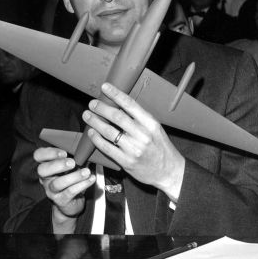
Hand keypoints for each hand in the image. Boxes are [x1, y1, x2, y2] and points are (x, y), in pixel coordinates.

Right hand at [34, 147, 95, 232]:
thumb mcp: (69, 165)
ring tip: (86, 172)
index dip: (49, 153)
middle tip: (72, 163)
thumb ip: (72, 155)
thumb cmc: (71, 179)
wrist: (71, 202)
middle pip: (42, 170)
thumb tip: (85, 145)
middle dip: (57, 165)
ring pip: (57, 183)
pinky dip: (82, 184)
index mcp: (46, 165)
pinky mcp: (61, 200)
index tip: (64, 152)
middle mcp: (45, 178)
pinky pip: (70, 192)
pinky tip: (91, 179)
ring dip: (73, 176)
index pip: (38, 156)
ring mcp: (51, 190)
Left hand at [83, 83, 184, 201]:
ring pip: (109, 132)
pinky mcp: (126, 162)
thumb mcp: (155, 129)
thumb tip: (118, 105)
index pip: (130, 104)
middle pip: (117, 117)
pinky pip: (107, 148)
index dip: (116, 94)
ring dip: (95, 122)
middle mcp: (143, 135)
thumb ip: (140, 118)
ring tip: (87, 116)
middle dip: (101, 108)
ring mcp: (134, 149)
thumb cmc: (161, 148)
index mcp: (151, 124)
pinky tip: (92, 133)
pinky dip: (97, 139)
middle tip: (92, 104)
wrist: (169, 171)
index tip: (105, 87)